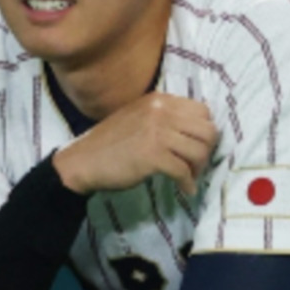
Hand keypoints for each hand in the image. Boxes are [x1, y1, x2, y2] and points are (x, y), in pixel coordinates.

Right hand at [51, 93, 218, 195]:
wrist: (82, 162)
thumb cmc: (109, 142)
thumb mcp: (137, 117)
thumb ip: (163, 117)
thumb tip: (194, 132)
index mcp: (159, 101)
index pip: (202, 111)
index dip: (203, 132)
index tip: (195, 146)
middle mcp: (161, 112)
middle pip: (207, 131)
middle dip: (206, 151)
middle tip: (196, 164)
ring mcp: (157, 133)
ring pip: (199, 151)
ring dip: (198, 168)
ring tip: (189, 177)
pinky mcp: (153, 156)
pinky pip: (184, 171)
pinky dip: (187, 183)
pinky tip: (184, 189)